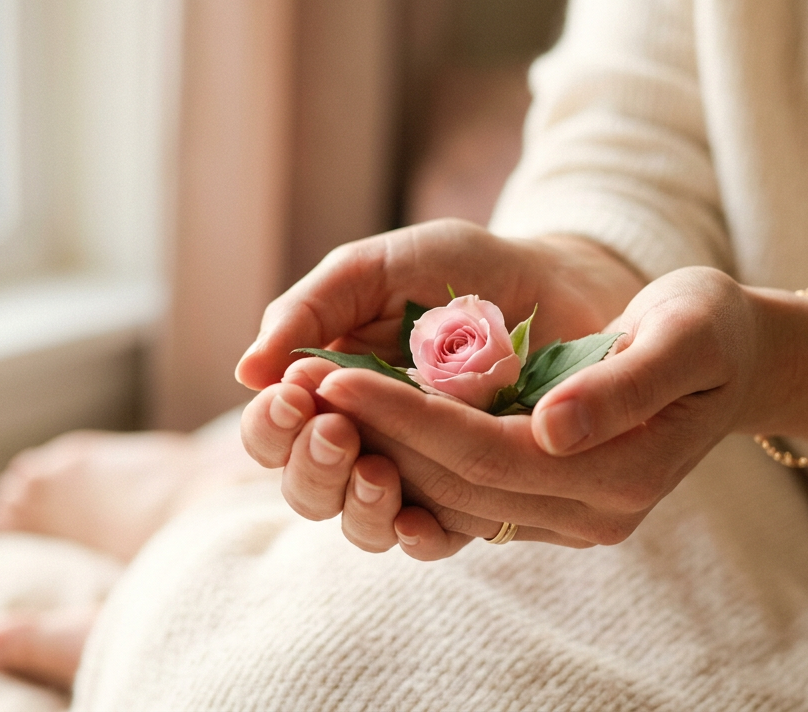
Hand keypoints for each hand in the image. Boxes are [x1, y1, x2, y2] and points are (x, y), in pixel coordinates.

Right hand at [236, 220, 645, 551]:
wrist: (561, 282)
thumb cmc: (463, 269)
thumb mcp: (378, 270)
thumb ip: (313, 309)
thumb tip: (246, 371)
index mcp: (328, 389)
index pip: (272, 433)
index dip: (270, 426)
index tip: (294, 395)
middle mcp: (364, 441)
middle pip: (306, 488)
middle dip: (310, 466)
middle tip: (336, 429)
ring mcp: (418, 474)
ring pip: (361, 524)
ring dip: (356, 505)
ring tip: (374, 468)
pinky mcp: (475, 496)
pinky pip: (436, 539)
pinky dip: (418, 536)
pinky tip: (418, 520)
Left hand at [319, 267, 767, 558]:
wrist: (740, 360)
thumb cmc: (712, 329)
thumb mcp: (683, 336)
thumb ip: (622, 386)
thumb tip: (550, 427)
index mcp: (619, 474)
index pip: (484, 454)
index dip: (403, 417)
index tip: (332, 373)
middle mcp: (592, 513)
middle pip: (456, 484)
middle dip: (374, 436)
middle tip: (301, 382)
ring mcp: (574, 518)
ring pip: (452, 501)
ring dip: (382, 455)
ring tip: (319, 402)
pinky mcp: (556, 507)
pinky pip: (469, 499)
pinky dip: (415, 464)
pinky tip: (372, 424)